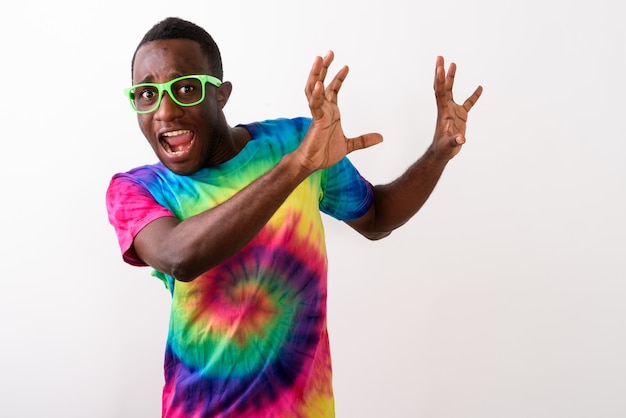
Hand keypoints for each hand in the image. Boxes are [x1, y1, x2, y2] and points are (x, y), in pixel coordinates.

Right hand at [295, 51, 382, 171]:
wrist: (312, 164)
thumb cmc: (324, 153)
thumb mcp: (349, 145)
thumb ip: (363, 140)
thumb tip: (381, 138)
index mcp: (330, 112)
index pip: (333, 89)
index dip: (338, 77)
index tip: (346, 66)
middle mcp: (323, 109)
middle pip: (321, 83)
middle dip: (325, 68)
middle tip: (329, 53)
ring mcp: (318, 113)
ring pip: (313, 89)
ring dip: (316, 74)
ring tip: (319, 59)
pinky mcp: (315, 121)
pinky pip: (314, 105)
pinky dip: (316, 94)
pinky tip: (318, 84)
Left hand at [431, 56, 482, 159]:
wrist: (443, 153)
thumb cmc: (443, 149)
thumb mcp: (448, 145)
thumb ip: (454, 140)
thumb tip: (461, 138)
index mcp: (443, 112)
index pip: (440, 92)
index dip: (440, 80)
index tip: (440, 67)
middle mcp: (446, 108)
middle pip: (442, 86)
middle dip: (440, 72)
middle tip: (440, 57)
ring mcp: (453, 111)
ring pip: (451, 90)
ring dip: (451, 77)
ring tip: (453, 63)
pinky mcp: (460, 116)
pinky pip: (468, 103)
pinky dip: (474, 96)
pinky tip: (480, 88)